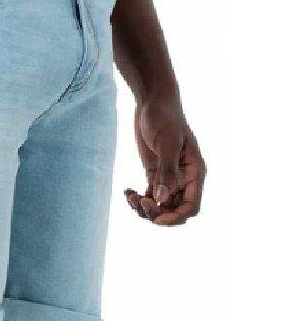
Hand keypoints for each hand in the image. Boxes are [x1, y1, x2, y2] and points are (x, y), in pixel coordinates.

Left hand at [125, 99, 205, 225]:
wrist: (153, 102)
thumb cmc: (164, 118)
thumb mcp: (166, 144)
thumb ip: (166, 171)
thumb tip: (161, 198)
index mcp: (194, 173)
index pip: (191, 206)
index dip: (175, 217)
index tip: (156, 218)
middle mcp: (184, 178)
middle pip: (174, 210)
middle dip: (157, 213)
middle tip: (139, 202)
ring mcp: (169, 177)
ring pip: (160, 205)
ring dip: (145, 208)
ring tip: (130, 197)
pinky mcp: (155, 173)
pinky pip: (149, 196)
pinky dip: (138, 199)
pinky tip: (127, 191)